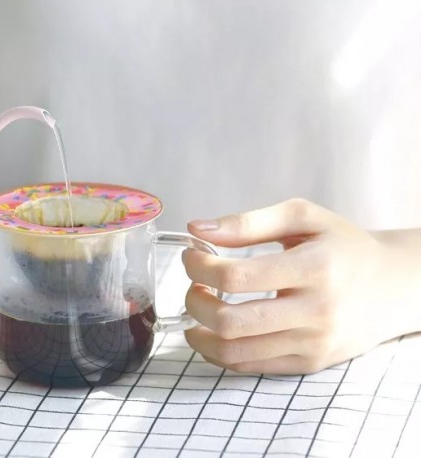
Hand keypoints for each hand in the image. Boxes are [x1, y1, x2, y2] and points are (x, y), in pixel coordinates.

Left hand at [182, 198, 419, 373]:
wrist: (391, 286)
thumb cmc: (340, 246)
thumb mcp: (302, 217)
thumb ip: (248, 222)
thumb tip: (197, 228)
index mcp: (314, 268)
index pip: (236, 277)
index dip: (199, 267)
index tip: (192, 256)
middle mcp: (316, 311)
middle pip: (230, 321)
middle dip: (194, 302)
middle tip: (194, 285)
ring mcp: (313, 343)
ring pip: (235, 352)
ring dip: (200, 331)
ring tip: (198, 308)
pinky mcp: (310, 363)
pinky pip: (250, 366)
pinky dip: (218, 351)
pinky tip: (212, 331)